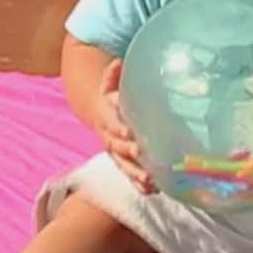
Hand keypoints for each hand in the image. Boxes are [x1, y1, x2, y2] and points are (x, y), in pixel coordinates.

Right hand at [95, 60, 153, 192]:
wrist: (100, 112)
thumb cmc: (113, 96)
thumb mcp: (110, 85)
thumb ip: (113, 76)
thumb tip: (118, 61)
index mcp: (106, 115)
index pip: (110, 120)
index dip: (117, 126)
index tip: (128, 131)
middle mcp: (108, 135)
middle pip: (116, 146)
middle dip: (129, 152)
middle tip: (143, 156)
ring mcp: (115, 151)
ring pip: (123, 164)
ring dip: (135, 173)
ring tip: (150, 181)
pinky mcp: (123, 161)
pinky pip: (129, 174)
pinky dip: (138, 183)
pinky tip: (152, 190)